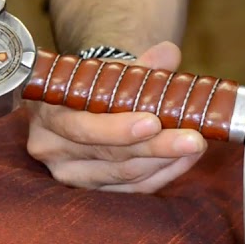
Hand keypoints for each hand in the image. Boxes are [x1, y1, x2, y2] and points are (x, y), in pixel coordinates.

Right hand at [26, 41, 207, 191]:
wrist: (83, 103)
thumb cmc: (96, 83)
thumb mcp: (111, 69)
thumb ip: (140, 63)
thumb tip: (169, 53)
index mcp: (47, 112)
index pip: (82, 127)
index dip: (119, 128)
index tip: (154, 122)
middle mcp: (51, 149)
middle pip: (110, 155)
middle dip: (156, 147)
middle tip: (194, 139)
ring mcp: (71, 174)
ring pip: (125, 175)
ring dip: (166, 160)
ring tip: (197, 144)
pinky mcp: (94, 191)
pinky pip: (134, 189)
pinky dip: (163, 174)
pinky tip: (186, 159)